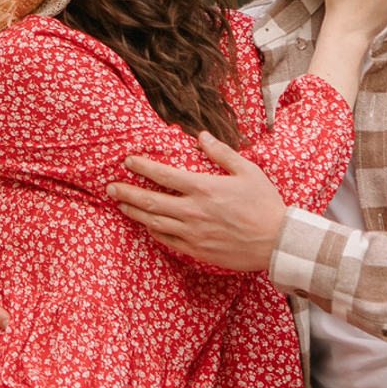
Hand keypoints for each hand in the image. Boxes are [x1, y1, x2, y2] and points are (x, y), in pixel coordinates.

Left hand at [108, 133, 286, 270]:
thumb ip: (221, 153)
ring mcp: (193, 233)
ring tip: (120, 206)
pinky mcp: (197, 250)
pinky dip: (154, 232)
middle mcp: (193, 211)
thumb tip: (201, 136)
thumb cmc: (264, 204)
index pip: (163, 175)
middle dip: (127, 193)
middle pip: (151, 201)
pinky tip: (147, 226)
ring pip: (154, 223)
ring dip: (134, 213)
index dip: (142, 167)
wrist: (276, 242)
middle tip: (110, 188)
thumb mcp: (247, 170)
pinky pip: (168, 241)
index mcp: (204, 187)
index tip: (128, 161)